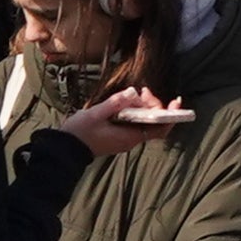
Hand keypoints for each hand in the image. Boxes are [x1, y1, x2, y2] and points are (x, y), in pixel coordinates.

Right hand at [55, 87, 181, 158]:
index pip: (160, 129)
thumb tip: (133, 93)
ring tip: (135, 93)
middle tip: (143, 91)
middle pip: (152, 121)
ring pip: (143, 120)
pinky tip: (126, 100)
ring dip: (143, 106)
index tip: (175, 101)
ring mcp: (125, 137)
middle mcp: (131, 139)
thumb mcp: (95, 114)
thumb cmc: (79, 133)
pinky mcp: (118, 134)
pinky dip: (134, 110)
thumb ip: (115, 103)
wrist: (65, 149)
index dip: (171, 116)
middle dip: (153, 105)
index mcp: (130, 136)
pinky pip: (133, 121)